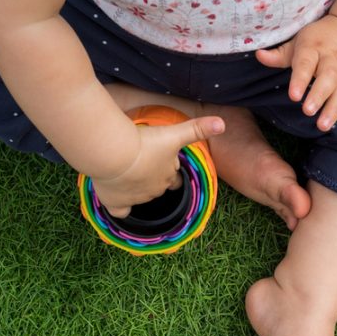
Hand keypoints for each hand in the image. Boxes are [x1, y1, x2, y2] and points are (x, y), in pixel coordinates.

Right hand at [92, 113, 224, 217]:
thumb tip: (222, 124)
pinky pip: (120, 212)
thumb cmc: (144, 142)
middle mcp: (155, 190)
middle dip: (151, 177)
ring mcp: (136, 198)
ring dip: (134, 187)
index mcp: (169, 176)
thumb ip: (197, 129)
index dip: (170, 171)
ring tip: (123, 170)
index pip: (175, 179)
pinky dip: (118, 207)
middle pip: (157, 186)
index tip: (162, 161)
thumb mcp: (174, 134)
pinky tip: (115, 198)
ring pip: (139, 196)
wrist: (115, 154)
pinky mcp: (116, 203)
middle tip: (140, 162)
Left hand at [255, 15, 336, 141]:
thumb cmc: (319, 39)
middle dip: (319, 95)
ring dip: (334, 109)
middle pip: (328, 78)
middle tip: (308, 111)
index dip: (300, 78)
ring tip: (323, 125)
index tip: (293, 95)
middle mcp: (332, 62)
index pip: (305, 63)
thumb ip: (279, 54)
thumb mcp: (299, 41)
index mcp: (314, 50)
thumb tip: (259, 55)